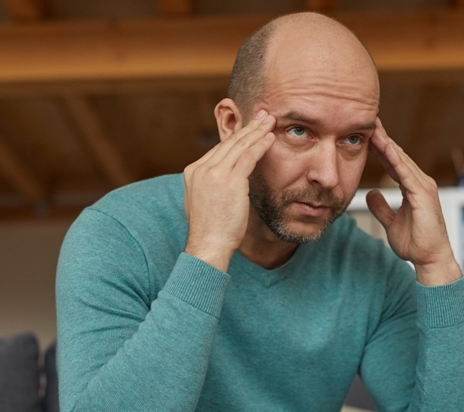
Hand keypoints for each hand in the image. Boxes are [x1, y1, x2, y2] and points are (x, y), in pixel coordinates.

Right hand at [183, 110, 275, 271]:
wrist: (208, 244)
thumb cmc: (210, 231)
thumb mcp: (202, 203)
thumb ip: (209, 187)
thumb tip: (219, 183)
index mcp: (192, 172)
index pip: (218, 150)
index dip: (236, 139)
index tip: (248, 130)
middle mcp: (201, 169)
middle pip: (228, 143)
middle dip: (247, 128)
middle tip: (262, 115)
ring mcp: (214, 173)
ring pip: (239, 146)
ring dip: (257, 131)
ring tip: (270, 121)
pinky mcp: (230, 180)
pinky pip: (248, 156)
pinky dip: (260, 145)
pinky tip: (270, 138)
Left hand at [366, 118, 461, 286]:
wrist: (430, 260)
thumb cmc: (415, 244)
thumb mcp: (391, 223)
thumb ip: (381, 208)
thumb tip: (370, 194)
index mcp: (412, 187)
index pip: (393, 162)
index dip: (380, 148)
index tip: (366, 134)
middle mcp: (420, 183)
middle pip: (397, 156)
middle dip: (382, 138)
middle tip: (367, 120)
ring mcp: (424, 187)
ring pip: (401, 160)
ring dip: (387, 143)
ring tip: (373, 128)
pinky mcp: (424, 195)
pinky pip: (407, 174)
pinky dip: (396, 160)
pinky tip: (386, 148)